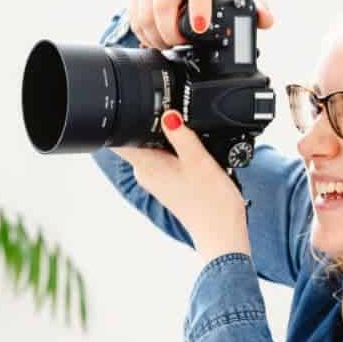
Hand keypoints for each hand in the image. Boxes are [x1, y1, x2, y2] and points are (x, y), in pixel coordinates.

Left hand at [108, 112, 250, 261]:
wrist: (222, 231)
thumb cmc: (211, 203)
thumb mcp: (198, 160)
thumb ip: (182, 134)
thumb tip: (169, 114)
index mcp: (146, 165)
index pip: (120, 137)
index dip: (127, 118)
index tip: (146, 110)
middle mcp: (145, 172)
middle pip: (139, 137)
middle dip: (156, 125)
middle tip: (182, 129)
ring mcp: (156, 178)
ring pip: (155, 147)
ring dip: (170, 139)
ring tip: (192, 147)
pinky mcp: (168, 182)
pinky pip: (166, 158)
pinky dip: (178, 152)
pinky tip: (194, 157)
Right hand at [125, 0, 275, 49]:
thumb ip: (255, 8)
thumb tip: (265, 19)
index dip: (199, 3)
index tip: (199, 28)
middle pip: (164, 0)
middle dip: (171, 32)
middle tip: (179, 46)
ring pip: (147, 10)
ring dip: (156, 36)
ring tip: (168, 44)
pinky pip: (135, 12)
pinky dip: (143, 31)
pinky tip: (155, 36)